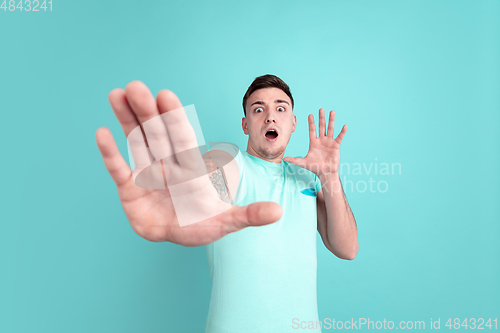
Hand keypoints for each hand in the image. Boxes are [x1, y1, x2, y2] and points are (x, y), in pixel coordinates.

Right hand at [95, 81, 281, 245]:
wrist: (181, 232)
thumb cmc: (203, 223)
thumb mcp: (226, 222)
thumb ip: (248, 215)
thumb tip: (278, 213)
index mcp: (191, 169)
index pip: (182, 139)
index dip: (174, 119)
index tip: (166, 96)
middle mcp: (168, 165)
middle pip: (157, 134)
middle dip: (147, 112)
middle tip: (135, 86)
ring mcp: (147, 174)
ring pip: (136, 142)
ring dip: (126, 120)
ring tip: (116, 94)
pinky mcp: (129, 188)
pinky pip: (118, 168)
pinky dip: (110, 153)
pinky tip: (101, 133)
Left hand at [283, 108, 346, 180]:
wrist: (325, 173)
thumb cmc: (315, 168)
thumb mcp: (303, 163)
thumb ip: (294, 160)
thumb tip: (284, 158)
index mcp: (313, 143)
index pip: (312, 130)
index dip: (311, 123)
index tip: (310, 115)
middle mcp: (321, 140)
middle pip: (321, 127)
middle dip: (321, 118)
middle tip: (321, 109)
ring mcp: (329, 142)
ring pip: (330, 129)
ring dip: (331, 120)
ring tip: (332, 112)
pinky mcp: (336, 145)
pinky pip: (339, 137)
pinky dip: (342, 132)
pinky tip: (344, 126)